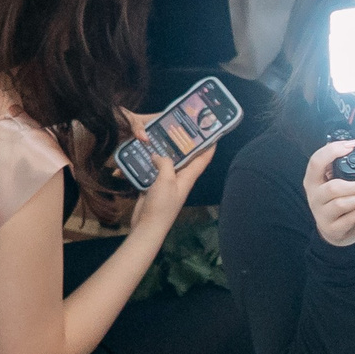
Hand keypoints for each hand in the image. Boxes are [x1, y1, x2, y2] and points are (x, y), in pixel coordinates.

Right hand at [126, 123, 213, 238]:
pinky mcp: (154, 186)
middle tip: (179, 127)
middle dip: (184, 144)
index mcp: (188, 178)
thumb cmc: (162, 205)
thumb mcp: (166, 181)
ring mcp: (167, 183)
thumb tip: (157, 155)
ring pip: (167, 163)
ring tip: (159, 136)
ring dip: (164, 152)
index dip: (209, 145)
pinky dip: (149, 162)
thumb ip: (165, 164)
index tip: (211, 131)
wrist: (147, 226)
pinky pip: (153, 170)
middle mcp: (180, 179)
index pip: (203, 159)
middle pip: (185, 158)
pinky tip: (143, 153)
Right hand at [304, 139, 354, 248]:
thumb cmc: (334, 202)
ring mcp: (321, 214)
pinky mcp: (332, 228)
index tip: (352, 145)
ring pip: (341, 203)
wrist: (334, 230)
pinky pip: (349, 219)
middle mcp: (314, 196)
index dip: (334, 150)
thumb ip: (337, 166)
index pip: (316, 161)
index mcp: (312, 180)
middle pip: (333, 187)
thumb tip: (352, 146)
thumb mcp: (331, 182)